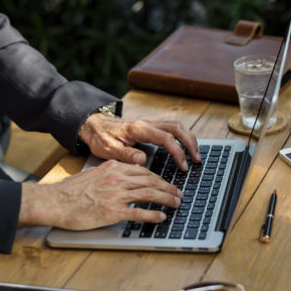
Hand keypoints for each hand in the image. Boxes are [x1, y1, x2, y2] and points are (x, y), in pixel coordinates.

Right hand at [19, 159, 182, 228]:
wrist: (55, 201)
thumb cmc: (70, 191)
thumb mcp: (94, 174)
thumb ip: (111, 174)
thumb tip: (125, 178)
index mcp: (113, 168)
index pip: (143, 171)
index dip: (159, 178)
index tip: (166, 183)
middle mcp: (117, 179)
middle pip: (150, 181)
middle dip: (167, 187)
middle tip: (178, 194)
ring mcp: (116, 195)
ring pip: (149, 194)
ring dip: (166, 198)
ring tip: (176, 203)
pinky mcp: (113, 212)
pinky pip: (139, 212)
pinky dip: (153, 214)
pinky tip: (162, 217)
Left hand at [78, 113, 200, 170]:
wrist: (93, 125)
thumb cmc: (100, 138)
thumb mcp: (107, 149)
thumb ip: (125, 154)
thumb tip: (142, 160)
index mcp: (139, 129)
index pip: (166, 138)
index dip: (178, 152)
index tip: (183, 166)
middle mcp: (147, 124)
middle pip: (177, 128)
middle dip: (190, 143)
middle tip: (197, 159)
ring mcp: (150, 124)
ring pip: (177, 126)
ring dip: (189, 138)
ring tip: (196, 154)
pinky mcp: (150, 127)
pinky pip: (171, 128)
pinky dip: (182, 137)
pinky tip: (185, 147)